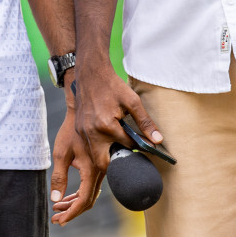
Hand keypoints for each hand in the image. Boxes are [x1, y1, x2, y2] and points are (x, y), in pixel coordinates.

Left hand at [49, 91, 99, 224]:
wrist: (82, 112)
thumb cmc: (70, 130)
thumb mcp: (61, 153)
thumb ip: (59, 176)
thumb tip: (55, 199)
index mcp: (92, 170)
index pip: (84, 200)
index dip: (72, 213)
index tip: (59, 220)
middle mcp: (99, 172)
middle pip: (87, 200)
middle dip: (71, 211)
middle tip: (55, 218)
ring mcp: (100, 170)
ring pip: (89, 194)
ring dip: (73, 204)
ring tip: (57, 209)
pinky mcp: (96, 166)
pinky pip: (89, 186)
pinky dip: (77, 194)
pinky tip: (65, 197)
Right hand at [71, 59, 163, 178]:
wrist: (90, 73)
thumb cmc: (111, 85)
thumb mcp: (132, 101)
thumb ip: (145, 122)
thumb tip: (157, 140)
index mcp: (106, 126)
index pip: (128, 146)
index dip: (140, 147)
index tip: (148, 147)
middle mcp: (91, 132)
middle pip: (103, 163)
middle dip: (117, 164)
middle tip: (129, 156)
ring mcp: (82, 131)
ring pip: (93, 156)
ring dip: (106, 156)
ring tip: (119, 147)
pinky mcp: (78, 128)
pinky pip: (88, 146)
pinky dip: (98, 148)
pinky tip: (107, 139)